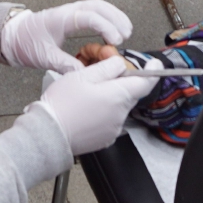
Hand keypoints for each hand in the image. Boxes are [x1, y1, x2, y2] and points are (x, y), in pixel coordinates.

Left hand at [1, 0, 133, 73]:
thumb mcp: (44, 57)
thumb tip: (84, 73)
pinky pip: (95, 11)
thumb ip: (65, 64)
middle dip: (115, 18)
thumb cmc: (25, 42)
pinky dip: (108, 17)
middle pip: (98, 6)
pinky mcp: (73, 16)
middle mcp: (68, 11)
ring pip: (98, 6)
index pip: (89, 16)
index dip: (105, 27)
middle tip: (126, 34)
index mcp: (60, 18)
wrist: (13, 36)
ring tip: (127, 30)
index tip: (115, 40)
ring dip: (115, 15)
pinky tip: (115, 28)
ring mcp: (71, 11)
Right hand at [30, 55, 158, 154]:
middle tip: (98, 78)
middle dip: (120, 84)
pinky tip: (85, 111)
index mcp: (118, 96)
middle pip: (130, 93)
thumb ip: (107, 67)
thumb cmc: (62, 104)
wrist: (49, 134)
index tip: (154, 64)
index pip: (146, 83)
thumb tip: (121, 64)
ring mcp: (114, 129)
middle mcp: (120, 114)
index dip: (153, 71)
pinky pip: (110, 120)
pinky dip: (102, 113)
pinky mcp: (105, 139)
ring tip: (85, 97)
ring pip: (118, 107)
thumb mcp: (83, 75)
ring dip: (109, 99)